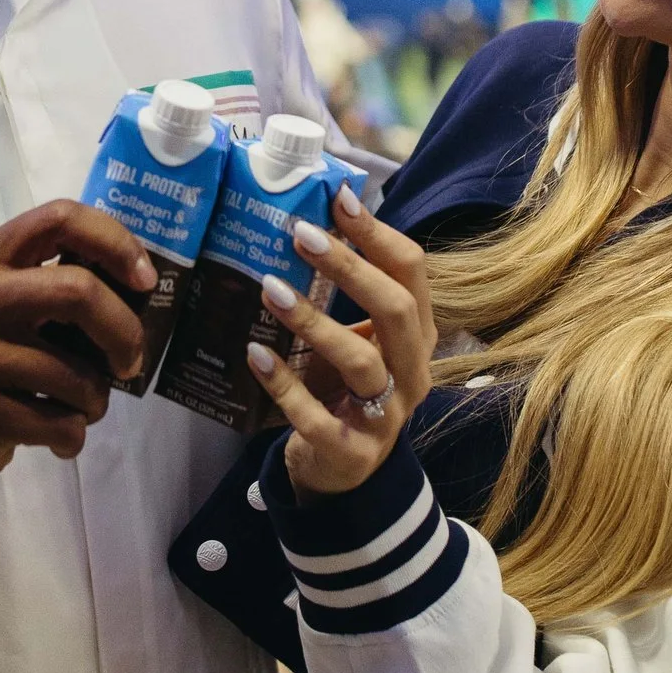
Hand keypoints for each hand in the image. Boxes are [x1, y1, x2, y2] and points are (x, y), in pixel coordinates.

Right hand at [0, 201, 157, 500]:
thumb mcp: (7, 309)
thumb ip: (57, 288)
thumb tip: (141, 288)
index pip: (60, 218)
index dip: (116, 243)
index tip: (145, 281)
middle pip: (78, 292)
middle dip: (124, 333)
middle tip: (130, 362)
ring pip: (75, 375)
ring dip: (96, 402)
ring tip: (80, 408)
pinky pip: (58, 423)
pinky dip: (72, 435)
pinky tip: (57, 436)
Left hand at [246, 184, 436, 500]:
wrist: (344, 473)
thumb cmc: (347, 389)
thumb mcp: (361, 339)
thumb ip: (351, 292)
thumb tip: (317, 217)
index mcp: (417, 335)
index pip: (412, 273)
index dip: (377, 234)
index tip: (339, 199)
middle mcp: (412, 373)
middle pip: (395, 311)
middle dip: (350, 269)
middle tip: (301, 234)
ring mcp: (384, 416)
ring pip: (361, 362)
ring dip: (313, 322)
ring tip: (270, 289)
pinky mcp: (349, 451)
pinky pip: (317, 416)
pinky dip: (284, 384)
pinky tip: (254, 354)